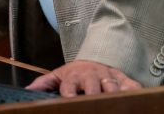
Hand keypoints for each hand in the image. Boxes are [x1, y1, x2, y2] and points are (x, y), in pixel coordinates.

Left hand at [27, 60, 141, 96]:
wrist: (94, 59)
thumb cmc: (75, 73)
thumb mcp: (58, 75)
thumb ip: (44, 84)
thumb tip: (27, 90)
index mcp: (74, 77)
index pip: (70, 86)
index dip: (70, 94)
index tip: (69, 101)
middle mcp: (92, 76)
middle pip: (93, 86)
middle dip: (93, 95)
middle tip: (93, 105)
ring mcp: (108, 76)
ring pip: (113, 86)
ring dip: (113, 94)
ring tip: (113, 104)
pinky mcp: (123, 78)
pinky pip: (132, 84)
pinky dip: (134, 90)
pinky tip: (136, 98)